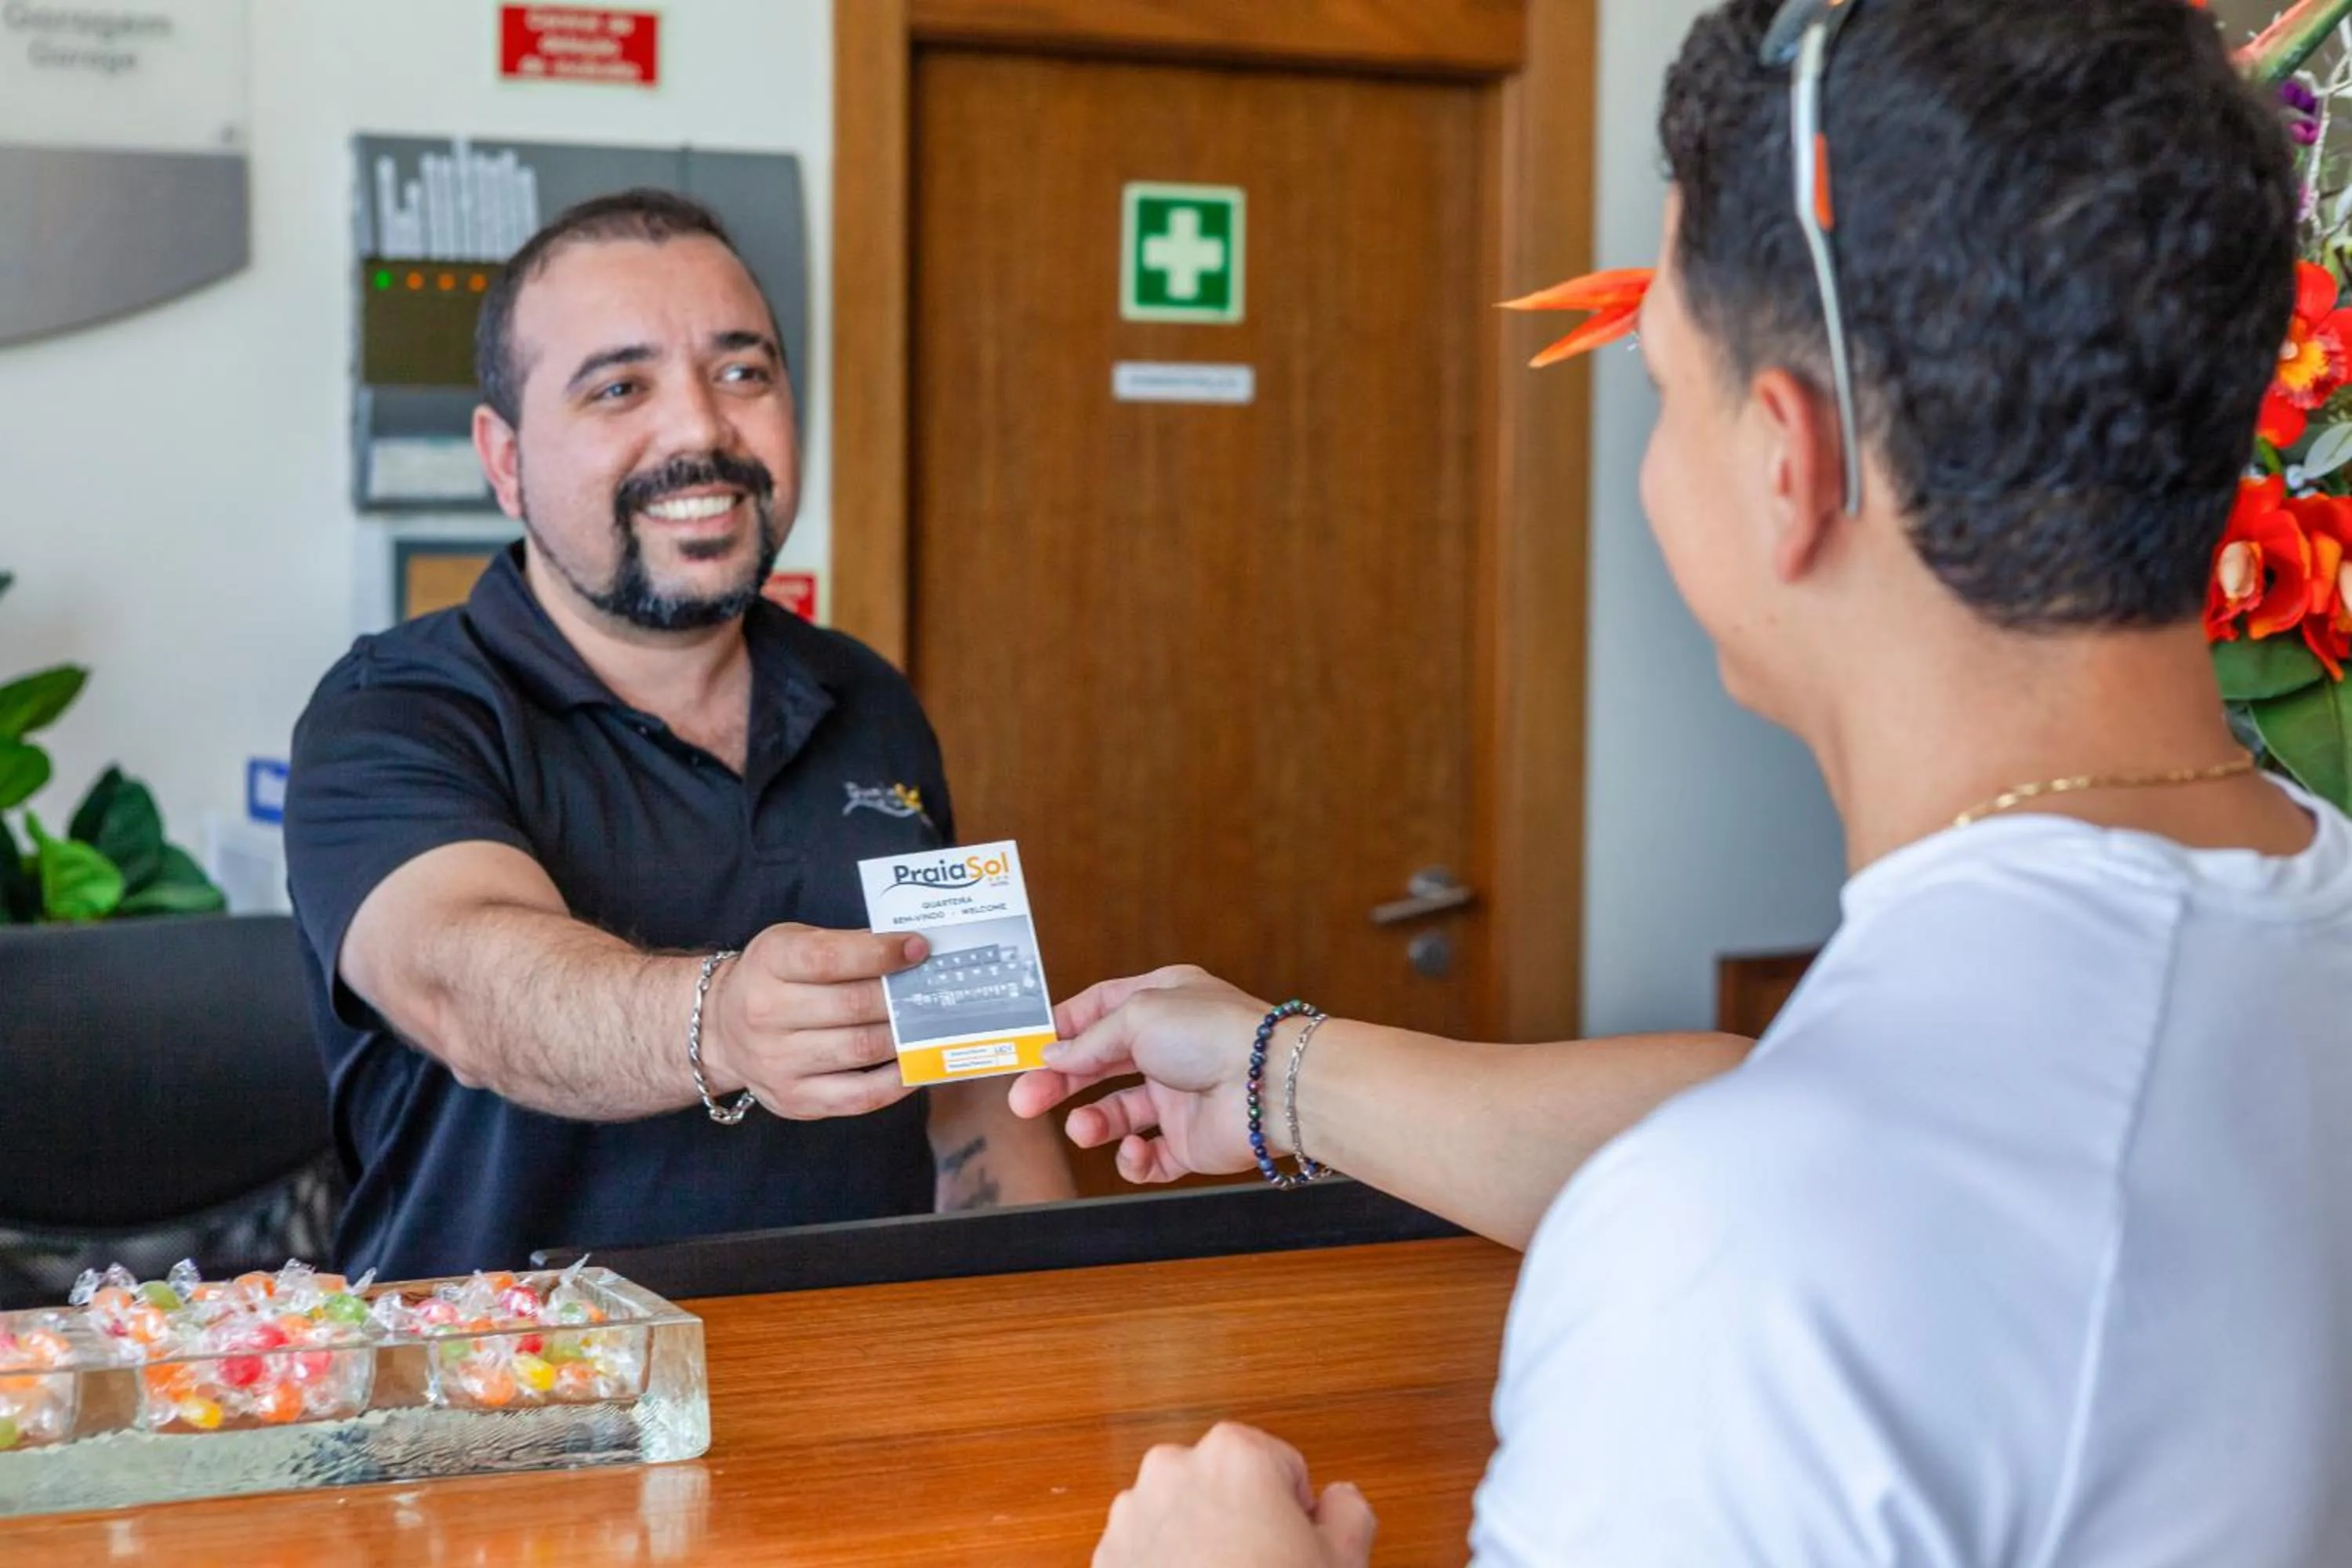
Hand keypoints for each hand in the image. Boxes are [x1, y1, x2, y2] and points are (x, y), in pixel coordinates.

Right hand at [700, 924, 927, 1118]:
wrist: (721, 1029)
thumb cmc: (774, 978)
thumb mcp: (795, 944)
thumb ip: (846, 945)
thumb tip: (912, 951)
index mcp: (769, 963)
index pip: (831, 958)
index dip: (881, 954)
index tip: (919, 949)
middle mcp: (765, 1013)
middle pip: (853, 1006)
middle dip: (902, 997)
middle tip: (935, 989)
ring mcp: (777, 1062)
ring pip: (861, 1049)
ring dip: (905, 1036)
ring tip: (932, 1023)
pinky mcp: (794, 1100)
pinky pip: (858, 1096)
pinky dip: (896, 1082)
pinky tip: (916, 1065)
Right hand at [1007, 965, 1273, 1182]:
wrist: (1269, 1086)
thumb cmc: (1212, 1033)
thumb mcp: (1137, 1016)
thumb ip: (1090, 1040)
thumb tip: (1053, 1056)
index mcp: (1162, 1001)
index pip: (1099, 1009)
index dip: (1061, 1028)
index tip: (1026, 1048)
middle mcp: (1170, 1047)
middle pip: (1098, 1066)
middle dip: (1058, 1083)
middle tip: (1022, 1101)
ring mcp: (1180, 1096)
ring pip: (1117, 1113)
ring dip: (1092, 1123)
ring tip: (1083, 1128)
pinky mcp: (1190, 1141)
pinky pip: (1148, 1157)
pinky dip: (1133, 1159)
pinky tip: (1134, 1150)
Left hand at [1093, 1423, 1374, 1567]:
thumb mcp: (1343, 1561)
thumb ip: (1349, 1512)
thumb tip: (1339, 1501)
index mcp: (1234, 1453)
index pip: (1282, 1466)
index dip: (1297, 1512)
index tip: (1297, 1547)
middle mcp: (1173, 1469)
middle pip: (1225, 1485)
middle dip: (1244, 1520)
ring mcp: (1132, 1514)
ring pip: (1182, 1516)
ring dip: (1201, 1543)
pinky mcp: (1107, 1557)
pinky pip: (1147, 1551)